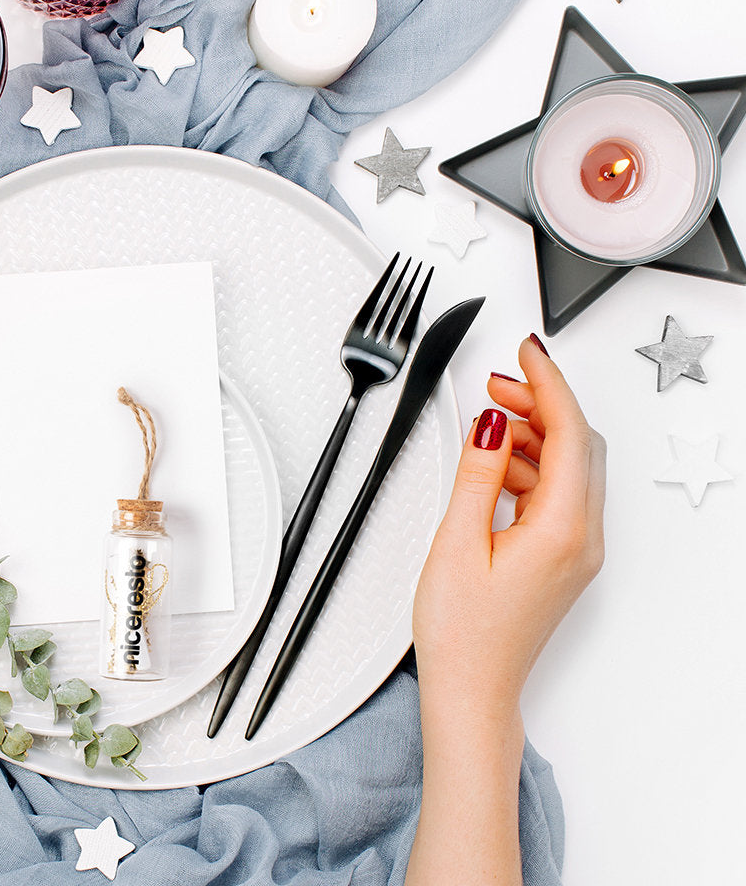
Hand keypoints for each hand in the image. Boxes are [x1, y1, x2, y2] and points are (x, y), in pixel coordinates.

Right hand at [413, 335, 605, 721]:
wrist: (473, 689)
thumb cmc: (464, 633)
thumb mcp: (458, 540)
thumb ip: (478, 473)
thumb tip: (493, 424)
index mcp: (563, 530)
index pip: (570, 433)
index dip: (548, 383)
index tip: (527, 351)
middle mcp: (583, 538)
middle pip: (579, 444)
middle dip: (542, 403)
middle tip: (499, 380)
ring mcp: (577, 548)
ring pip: (571, 466)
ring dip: (536, 434)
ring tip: (490, 417)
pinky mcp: (562, 556)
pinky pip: (559, 493)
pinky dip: (533, 465)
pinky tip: (496, 462)